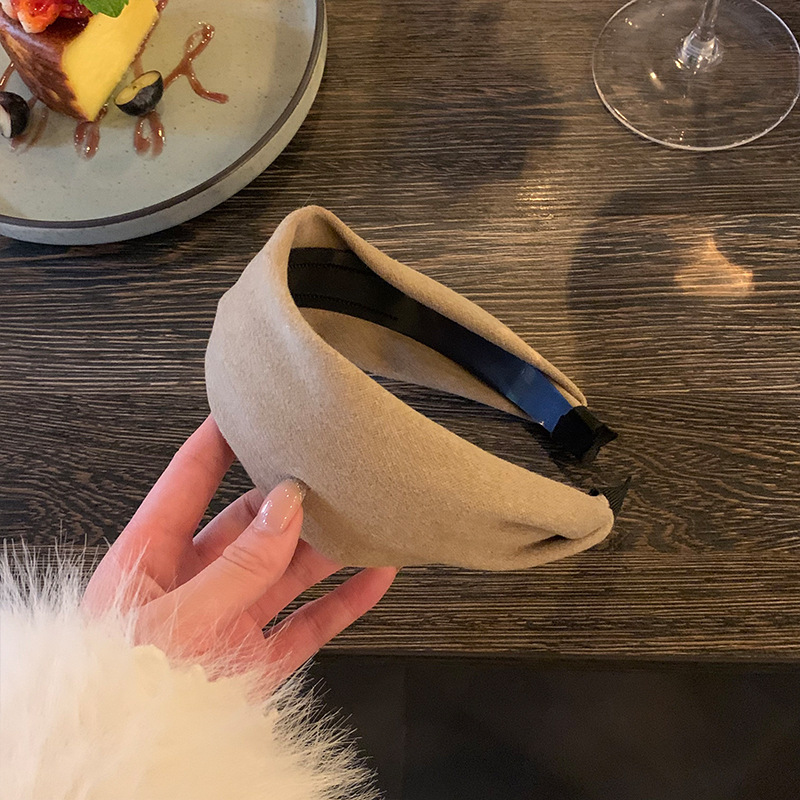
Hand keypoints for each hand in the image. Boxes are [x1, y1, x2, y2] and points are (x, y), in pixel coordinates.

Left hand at [82, 416, 396, 685]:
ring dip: (327, 545)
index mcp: (151, 558)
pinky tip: (374, 575)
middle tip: (326, 466)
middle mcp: (194, 582)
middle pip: (250, 522)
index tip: (249, 407)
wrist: (134, 761)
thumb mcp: (175, 616)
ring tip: (364, 514)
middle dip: (289, 496)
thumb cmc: (121, 689)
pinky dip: (346, 600)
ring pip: (288, 568)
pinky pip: (311, 622)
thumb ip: (237, 564)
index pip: (188, 481)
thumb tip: (284, 508)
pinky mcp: (258, 659)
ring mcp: (229, 619)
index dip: (218, 441)